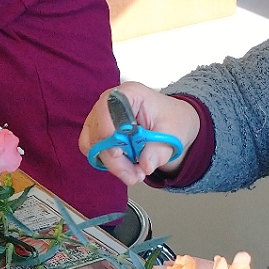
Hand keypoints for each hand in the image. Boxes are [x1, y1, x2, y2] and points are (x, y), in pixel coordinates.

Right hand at [78, 81, 201, 184]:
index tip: (117, 153)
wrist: (172, 123)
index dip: (107, 130)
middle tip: (134, 175)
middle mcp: (108, 104)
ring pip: (93, 146)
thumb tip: (145, 165)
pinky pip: (94, 152)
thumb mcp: (174, 134)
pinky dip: (109, 164)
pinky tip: (127, 167)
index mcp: (129, 94)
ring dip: (113, 165)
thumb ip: (159, 150)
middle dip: (115, 159)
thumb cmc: (173, 120)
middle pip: (97, 132)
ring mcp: (100, 119)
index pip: (106, 107)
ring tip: (134, 173)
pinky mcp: (97, 134)